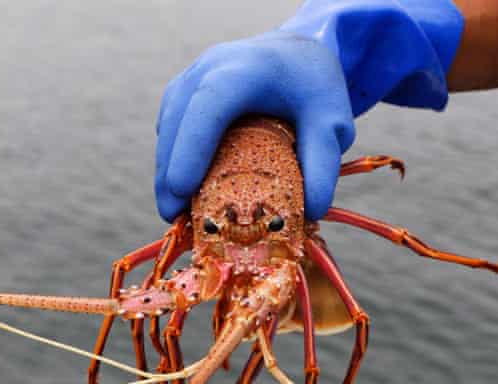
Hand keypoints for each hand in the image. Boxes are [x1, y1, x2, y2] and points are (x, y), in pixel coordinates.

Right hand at [154, 32, 354, 221]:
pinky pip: (170, 128)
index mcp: (246, 68)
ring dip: (166, 169)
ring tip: (175, 212)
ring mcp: (191, 78)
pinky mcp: (183, 94)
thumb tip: (310, 211)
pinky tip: (182, 192)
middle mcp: (210, 68)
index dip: (192, 145)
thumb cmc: (314, 87)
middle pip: (179, 119)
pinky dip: (172, 160)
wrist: (299, 53)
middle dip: (169, 170)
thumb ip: (323, 162)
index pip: (210, 103)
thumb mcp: (331, 121)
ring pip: (168, 126)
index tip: (181, 188)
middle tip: (172, 215)